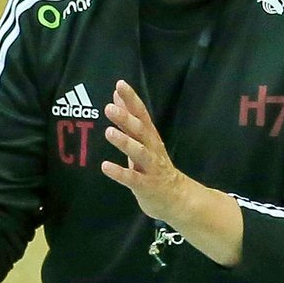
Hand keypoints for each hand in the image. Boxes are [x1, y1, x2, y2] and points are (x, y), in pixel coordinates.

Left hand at [101, 80, 191, 222]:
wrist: (178, 198)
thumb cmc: (154, 165)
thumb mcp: (142, 140)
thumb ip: (128, 119)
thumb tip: (116, 96)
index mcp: (150, 136)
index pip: (141, 113)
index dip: (131, 99)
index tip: (120, 84)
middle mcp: (152, 149)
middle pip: (140, 130)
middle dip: (126, 118)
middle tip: (109, 108)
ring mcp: (150, 167)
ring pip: (139, 152)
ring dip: (124, 141)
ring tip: (109, 132)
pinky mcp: (147, 185)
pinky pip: (133, 178)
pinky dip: (120, 172)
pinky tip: (106, 166)